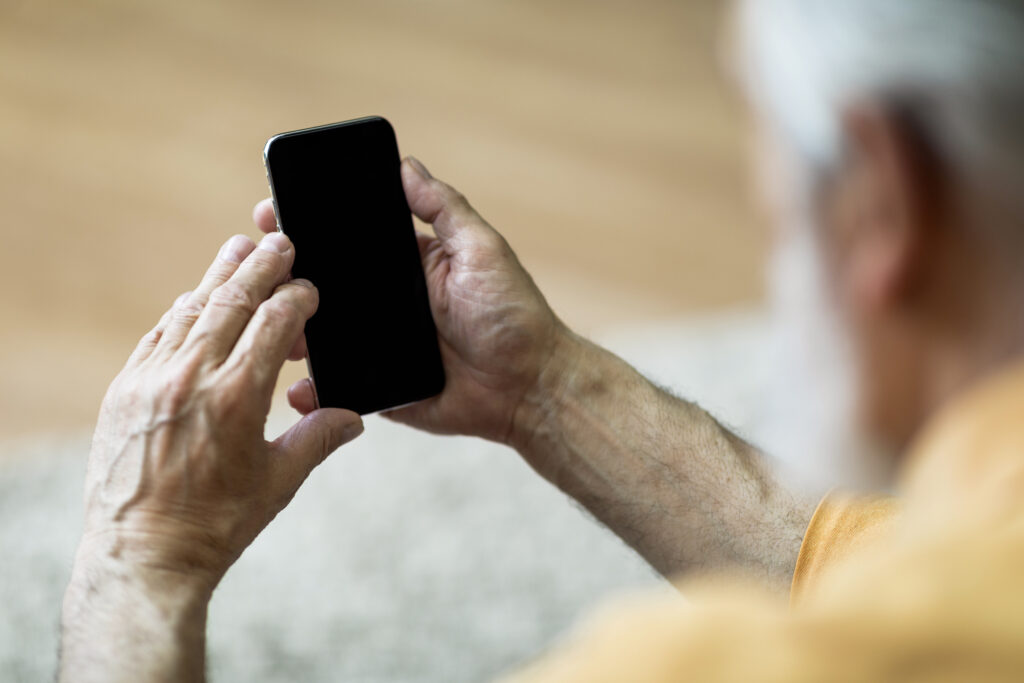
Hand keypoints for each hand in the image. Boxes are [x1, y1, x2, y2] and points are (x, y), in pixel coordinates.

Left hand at [76, 232, 362, 589]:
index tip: (309, 287)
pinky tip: (194, 301)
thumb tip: (353, 417)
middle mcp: (192, 376)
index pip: (272, 321)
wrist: (143, 554)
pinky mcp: (124, 389)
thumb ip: (318, 439)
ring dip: (217, 276)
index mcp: (237, 396)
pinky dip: (182, 312)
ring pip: (190, 308)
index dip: (296, 296)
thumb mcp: (278, 481)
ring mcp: (151, 379)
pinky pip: (157, 334)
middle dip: (261, 266)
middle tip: (279, 240)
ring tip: (238, 251)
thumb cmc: (217, 524)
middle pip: (231, 299)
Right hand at [253, 157, 568, 445]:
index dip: (310, 227)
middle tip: (256, 267)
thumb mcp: (482, 250)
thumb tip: (405, 165)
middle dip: (284, 277)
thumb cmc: (514, 315)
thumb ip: (443, 209)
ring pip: (321, 336)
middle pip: (324, 287)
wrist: (529, 387)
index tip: (272, 213)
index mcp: (406, 266)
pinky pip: (338, 386)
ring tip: (265, 324)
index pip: (348, 241)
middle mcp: (386, 304)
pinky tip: (295, 387)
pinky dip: (314, 389)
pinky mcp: (379, 388)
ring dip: (289, 330)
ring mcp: (379, 347)